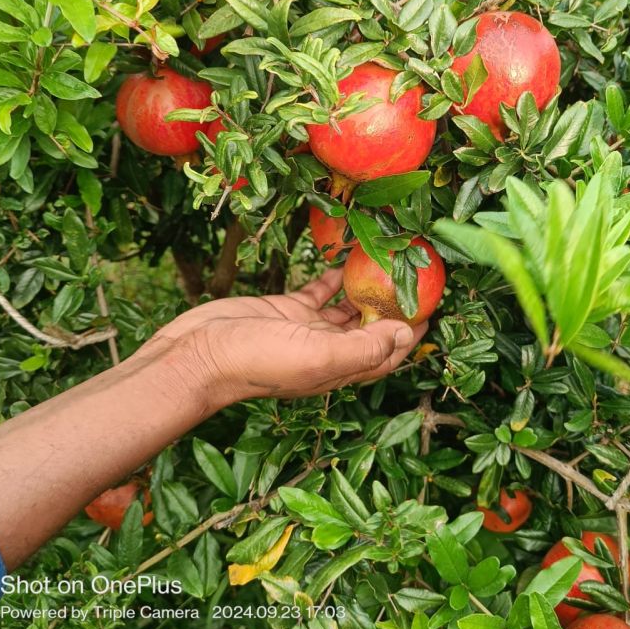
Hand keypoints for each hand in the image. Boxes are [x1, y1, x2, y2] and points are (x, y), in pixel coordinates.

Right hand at [140, 268, 426, 405]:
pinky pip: (318, 293)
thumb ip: (362, 347)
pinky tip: (344, 260)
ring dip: (366, 291)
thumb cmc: (255, 361)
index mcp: (339, 368)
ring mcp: (307, 329)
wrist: (198, 355)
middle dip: (393, 309)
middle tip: (413, 279)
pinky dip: (332, 279)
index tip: (431, 309)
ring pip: (347, 310)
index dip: (411, 336)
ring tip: (386, 265)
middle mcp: (328, 350)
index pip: (387, 354)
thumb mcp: (315, 356)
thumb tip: (405, 335)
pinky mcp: (287, 310)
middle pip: (371, 331)